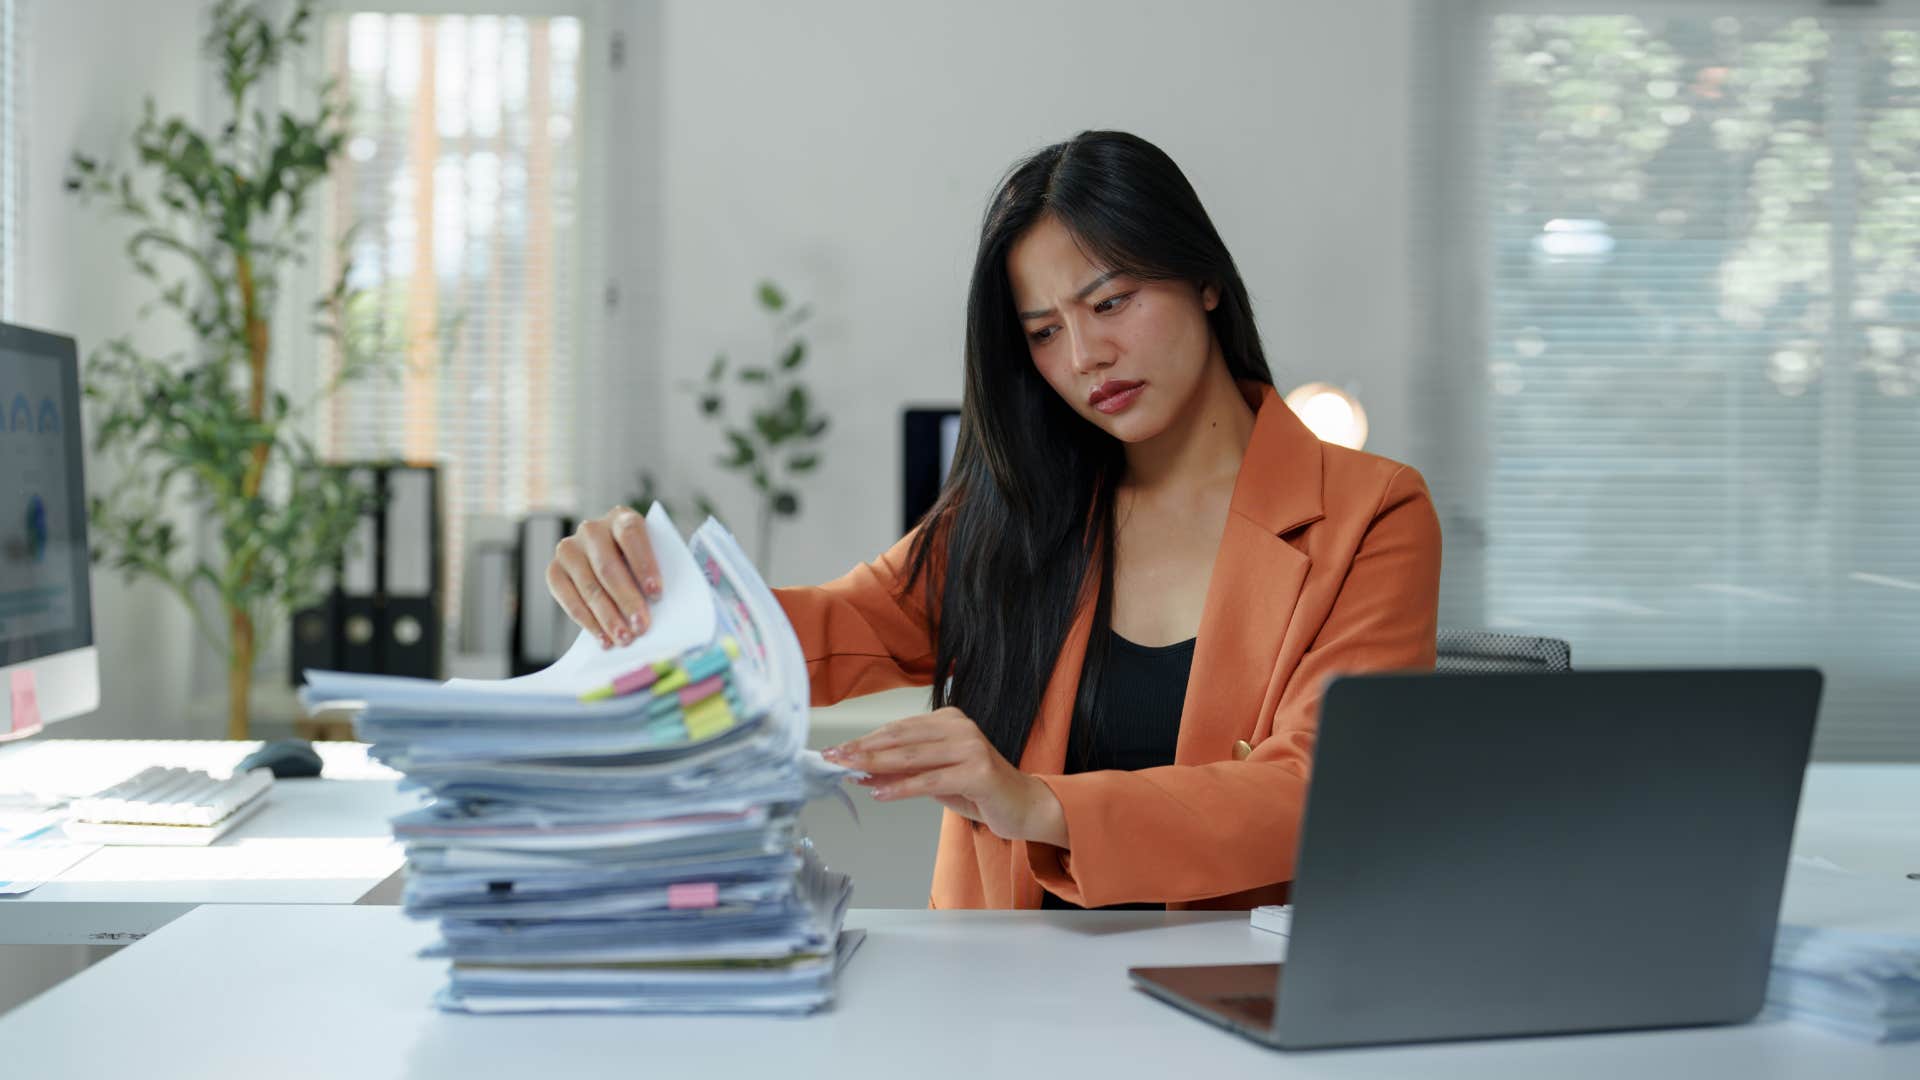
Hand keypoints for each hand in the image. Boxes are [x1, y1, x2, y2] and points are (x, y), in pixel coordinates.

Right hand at [546, 505, 665, 648]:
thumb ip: (654, 577)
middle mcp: (592, 529)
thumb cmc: (642, 566)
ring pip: (589, 586)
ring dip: (607, 617)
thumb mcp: (654, 561)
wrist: (615, 567)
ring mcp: (569, 548)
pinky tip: (603, 638)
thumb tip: (657, 609)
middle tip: (641, 627)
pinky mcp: (554, 570)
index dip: (643, 563)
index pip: (631, 535)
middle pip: (607, 566)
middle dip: (626, 600)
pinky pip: (567, 598)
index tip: (656, 594)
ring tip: (624, 639)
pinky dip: (587, 621)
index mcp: (621, 517)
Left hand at [822, 708, 1068, 846]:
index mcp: (950, 720)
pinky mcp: (978, 771)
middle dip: (863, 749)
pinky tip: (879, 792)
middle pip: (901, 738)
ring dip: (876, 765)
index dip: (866, 739)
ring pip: (912, 757)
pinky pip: (930, 780)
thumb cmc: (980, 791)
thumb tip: (863, 772)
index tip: (838, 751)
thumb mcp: (936, 779)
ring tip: (849, 773)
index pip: (899, 728)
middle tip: (833, 758)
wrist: (1025, 806)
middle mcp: (961, 727)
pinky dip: (901, 787)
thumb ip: (904, 772)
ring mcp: (971, 747)